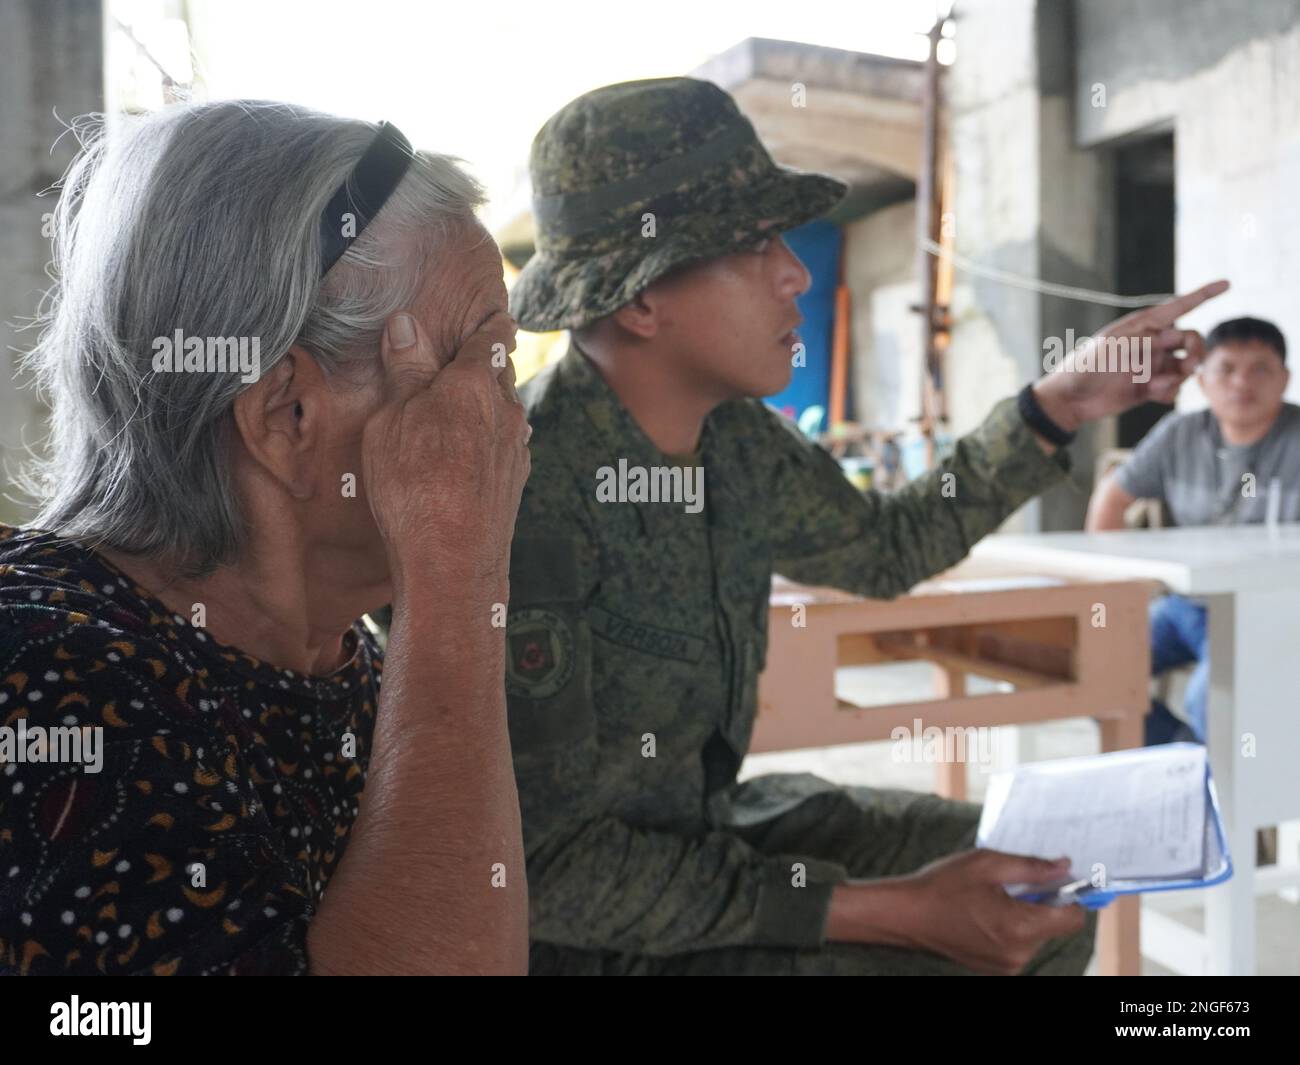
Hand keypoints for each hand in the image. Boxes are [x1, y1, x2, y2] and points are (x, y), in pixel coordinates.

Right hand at [362, 309, 529, 587]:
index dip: (491, 322)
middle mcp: (507, 411)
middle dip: (484, 363)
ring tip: (458, 406)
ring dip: (486, 404)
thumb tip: (407, 323)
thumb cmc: (415, 485)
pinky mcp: (515, 481)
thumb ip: (406, 370)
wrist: (454, 561)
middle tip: (464, 357)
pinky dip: (487, 438)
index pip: (492, 337)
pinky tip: (466, 452)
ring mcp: (516, 448)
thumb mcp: (393, 418)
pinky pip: (503, 444)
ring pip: (504, 411)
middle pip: (499, 374)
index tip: (495, 312)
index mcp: (476, 383)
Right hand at [829, 849, 1085, 974]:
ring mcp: (1007, 964)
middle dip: (1041, 901)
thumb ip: (1032, 867)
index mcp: (1020, 927)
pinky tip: (984, 912)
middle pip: (1053, 925)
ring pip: (1036, 934)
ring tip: (991, 898)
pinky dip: (1011, 927)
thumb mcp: (988, 864)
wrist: (906, 915)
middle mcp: (1019, 953)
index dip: (1069, 895)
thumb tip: (1065, 867)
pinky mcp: (996, 968)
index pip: (1072, 918)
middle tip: (1010, 883)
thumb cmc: (942, 886)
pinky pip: (1019, 944)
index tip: (1057, 879)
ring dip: (1025, 914)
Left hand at [1032, 279, 1229, 432]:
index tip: (1227, 283)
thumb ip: (1145, 341)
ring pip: (1186, 365)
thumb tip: (1174, 339)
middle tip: (1191, 365)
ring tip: (1158, 384)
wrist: (1070, 400)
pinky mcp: (1149, 387)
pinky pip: (1174, 387)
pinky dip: (1169, 391)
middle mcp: (1151, 343)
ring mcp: (1152, 365)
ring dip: (1181, 374)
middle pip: (1191, 339)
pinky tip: (1152, 395)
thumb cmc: (1085, 367)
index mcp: (1141, 325)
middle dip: (1197, 349)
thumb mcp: (1113, 348)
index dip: (1204, 294)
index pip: (1178, 307)